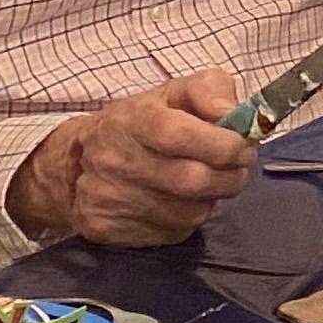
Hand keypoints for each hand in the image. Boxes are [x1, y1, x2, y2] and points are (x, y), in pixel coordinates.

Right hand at [10, 75, 254, 246]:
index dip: (223, 145)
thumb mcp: (177, 92)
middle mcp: (115, 160)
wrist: (80, 160)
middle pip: (191, 180)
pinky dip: (188, 218)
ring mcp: (107, 197)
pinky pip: (171, 232)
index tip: (243, 148)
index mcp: (132, 119)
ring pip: (188, 212)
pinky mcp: (106, 228)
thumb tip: (231, 113)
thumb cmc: (142, 122)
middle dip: (230, 177)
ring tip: (209, 182)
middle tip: (238, 169)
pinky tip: (181, 200)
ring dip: (211, 199)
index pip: (179, 135)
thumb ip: (211, 91)